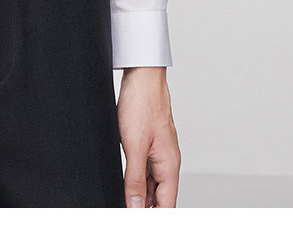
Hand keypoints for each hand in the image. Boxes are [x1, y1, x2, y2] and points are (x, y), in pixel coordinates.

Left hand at [117, 67, 180, 207]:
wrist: (142, 75)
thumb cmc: (142, 103)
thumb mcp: (134, 146)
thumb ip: (136, 180)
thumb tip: (136, 208)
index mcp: (169, 165)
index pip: (167, 206)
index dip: (153, 218)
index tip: (138, 220)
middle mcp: (167, 160)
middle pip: (159, 197)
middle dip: (144, 208)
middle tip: (125, 210)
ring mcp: (158, 151)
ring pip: (151, 183)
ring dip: (139, 194)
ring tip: (122, 200)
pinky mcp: (148, 142)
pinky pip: (144, 168)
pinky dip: (136, 178)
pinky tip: (124, 180)